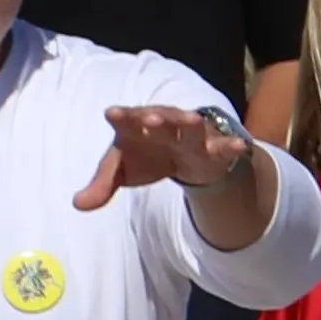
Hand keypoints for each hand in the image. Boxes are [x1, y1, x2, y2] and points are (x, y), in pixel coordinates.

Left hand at [81, 101, 277, 249]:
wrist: (184, 152)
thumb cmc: (148, 154)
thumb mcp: (124, 170)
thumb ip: (102, 185)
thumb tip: (78, 206)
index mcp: (137, 128)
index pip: (127, 121)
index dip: (122, 117)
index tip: (112, 113)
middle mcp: (165, 126)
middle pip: (160, 121)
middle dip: (156, 119)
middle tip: (150, 120)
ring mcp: (191, 136)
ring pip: (192, 128)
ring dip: (192, 123)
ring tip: (193, 120)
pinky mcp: (214, 148)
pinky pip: (224, 145)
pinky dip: (232, 145)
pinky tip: (242, 146)